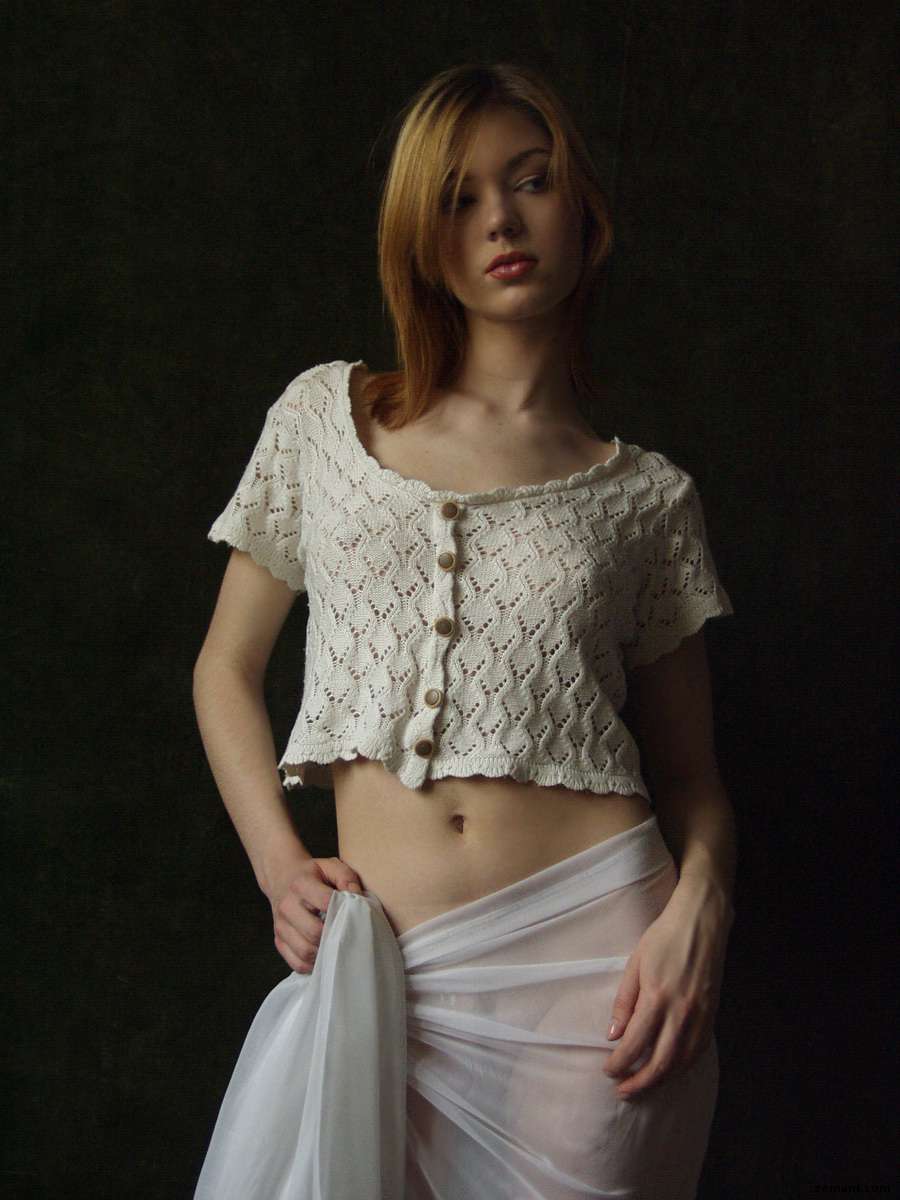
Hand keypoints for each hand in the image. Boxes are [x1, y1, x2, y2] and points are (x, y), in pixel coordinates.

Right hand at [267, 856, 364, 973]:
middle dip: (335, 935)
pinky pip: (296, 963)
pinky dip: (312, 964)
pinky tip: (323, 955)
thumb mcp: (330, 866)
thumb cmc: (312, 874)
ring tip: (336, 945)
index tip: (354, 913)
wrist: (282, 878)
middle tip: (347, 934)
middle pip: (315, 932)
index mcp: (301, 885)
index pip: (326, 903)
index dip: (343, 910)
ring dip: (324, 953)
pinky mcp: (279, 941)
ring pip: (305, 951)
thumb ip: (346, 877)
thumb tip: (358, 897)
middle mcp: (287, 906)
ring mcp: (280, 926)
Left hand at [603, 877, 732, 1099]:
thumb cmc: (663, 938)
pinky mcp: (712, 1016)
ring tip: (643, 1087)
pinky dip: (682, 1068)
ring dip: (660, 1080)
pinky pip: (697, 1052)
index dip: (619, 1063)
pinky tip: (670, 1072)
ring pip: (681, 1063)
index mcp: (657, 998)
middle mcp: (681, 1013)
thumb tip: (613, 1036)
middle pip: (660, 1063)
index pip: (635, 1043)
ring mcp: (700, 1016)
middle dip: (639, 1082)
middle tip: (622, 1092)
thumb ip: (624, 1002)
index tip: (608, 1071)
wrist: (702, 923)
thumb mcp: (635, 964)